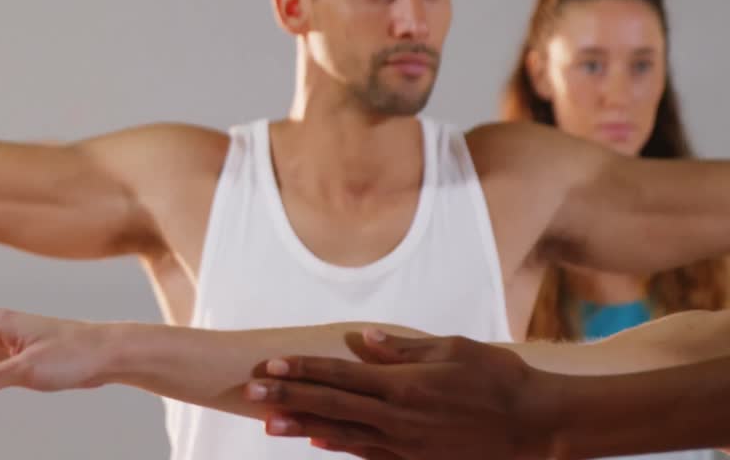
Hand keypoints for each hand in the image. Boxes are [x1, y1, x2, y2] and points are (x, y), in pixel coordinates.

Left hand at [244, 329, 555, 459]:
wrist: (540, 426)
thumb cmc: (500, 378)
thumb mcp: (453, 349)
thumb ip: (402, 348)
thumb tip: (360, 340)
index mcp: (403, 384)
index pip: (339, 374)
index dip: (301, 370)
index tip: (268, 366)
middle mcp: (398, 417)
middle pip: (331, 405)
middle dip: (287, 398)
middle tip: (250, 393)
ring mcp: (407, 445)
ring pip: (343, 433)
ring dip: (303, 426)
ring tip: (268, 424)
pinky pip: (371, 454)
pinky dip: (341, 447)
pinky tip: (317, 441)